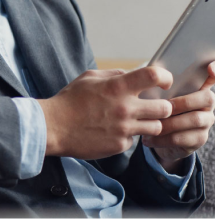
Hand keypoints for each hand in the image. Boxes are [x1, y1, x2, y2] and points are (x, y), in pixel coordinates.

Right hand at [37, 66, 172, 159]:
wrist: (54, 126)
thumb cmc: (70, 99)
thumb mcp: (89, 77)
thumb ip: (114, 74)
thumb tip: (131, 74)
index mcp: (117, 87)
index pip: (153, 76)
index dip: (164, 77)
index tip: (162, 82)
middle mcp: (124, 108)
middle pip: (165, 108)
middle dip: (162, 106)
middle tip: (152, 105)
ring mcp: (124, 129)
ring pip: (156, 127)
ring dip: (149, 122)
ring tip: (135, 119)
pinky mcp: (119, 146)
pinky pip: (134, 140)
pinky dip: (128, 135)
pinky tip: (113, 131)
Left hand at [141, 62, 214, 173]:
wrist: (160, 135)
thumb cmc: (156, 104)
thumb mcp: (155, 91)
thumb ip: (156, 82)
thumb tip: (138, 70)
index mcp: (196, 85)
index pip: (212, 75)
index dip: (214, 70)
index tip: (209, 68)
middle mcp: (206, 102)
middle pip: (208, 98)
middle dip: (184, 101)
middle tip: (165, 106)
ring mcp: (205, 121)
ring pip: (195, 120)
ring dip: (170, 122)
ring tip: (151, 124)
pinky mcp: (199, 138)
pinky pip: (184, 138)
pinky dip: (163, 138)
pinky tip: (148, 138)